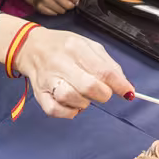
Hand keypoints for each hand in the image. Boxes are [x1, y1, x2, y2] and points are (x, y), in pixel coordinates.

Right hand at [12, 27, 133, 118]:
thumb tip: (125, 86)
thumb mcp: (89, 46)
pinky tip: (73, 105)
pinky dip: (68, 112)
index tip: (128, 93)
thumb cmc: (64, 47)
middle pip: (89, 86)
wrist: (31, 47)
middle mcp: (60, 63)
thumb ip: (108, 64)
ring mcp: (47, 79)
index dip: (119, 85)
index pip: (103, 70)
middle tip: (103, 92)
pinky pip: (55, 110)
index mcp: (75, 47)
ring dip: (85, 102)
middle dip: (103, 94)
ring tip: (85, 95)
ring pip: (71, 98)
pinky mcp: (39, 94)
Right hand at [13, 0, 79, 15]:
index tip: (74, 1)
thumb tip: (78, 1)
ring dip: (62, 10)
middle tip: (67, 5)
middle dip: (69, 6)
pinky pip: (53, 14)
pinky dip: (55, 12)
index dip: (76, 0)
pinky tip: (53, 8)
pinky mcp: (40, 8)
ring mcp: (45, 1)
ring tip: (58, 5)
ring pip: (61, 11)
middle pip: (68, 5)